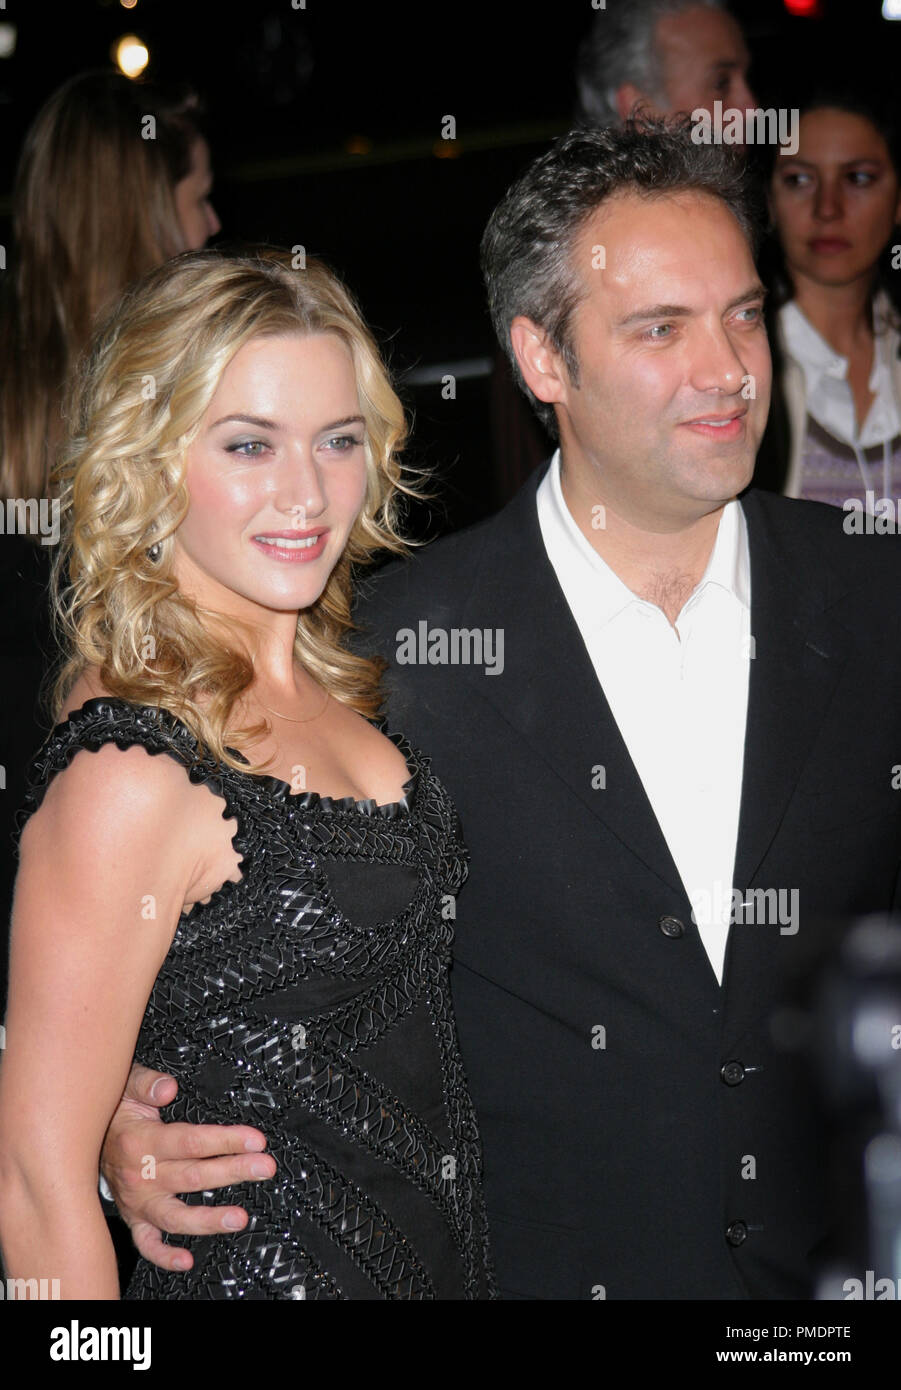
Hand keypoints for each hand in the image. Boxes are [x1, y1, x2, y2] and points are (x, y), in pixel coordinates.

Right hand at [100, 1062, 275, 1271]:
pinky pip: (147, 1243)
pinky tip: (187, 1260)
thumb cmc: (112, 1113)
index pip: (191, 1142)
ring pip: (176, 1216)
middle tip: (264, 1168)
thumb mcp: (126, 1085)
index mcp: (142, 1142)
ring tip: (240, 1218)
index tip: (255, 1140)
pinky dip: (164, 1255)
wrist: (78, 1143)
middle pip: (194, 1176)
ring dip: (209, 1220)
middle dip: (234, 1171)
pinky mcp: (134, 1218)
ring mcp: (138, 1201)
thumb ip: (148, 1083)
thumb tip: (168, 1088)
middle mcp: (141, 1175)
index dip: (226, 1140)